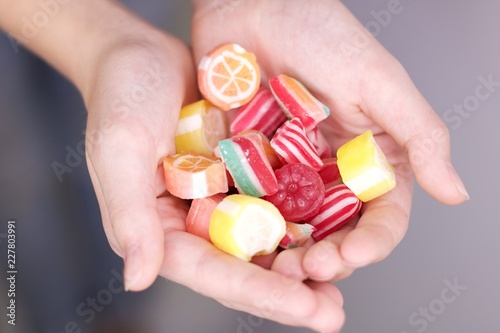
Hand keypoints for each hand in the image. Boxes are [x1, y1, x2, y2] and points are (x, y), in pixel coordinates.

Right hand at [83, 4, 343, 332]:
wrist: (139, 53)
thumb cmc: (121, 95)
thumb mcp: (119, 149)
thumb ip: (129, 215)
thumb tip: (138, 278)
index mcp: (161, 229)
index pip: (213, 272)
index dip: (261, 293)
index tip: (306, 309)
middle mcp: (194, 223)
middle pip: (245, 269)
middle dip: (289, 295)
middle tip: (331, 315)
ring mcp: (221, 201)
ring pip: (265, 246)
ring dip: (303, 268)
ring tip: (339, 288)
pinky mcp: (240, 177)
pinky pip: (274, 205)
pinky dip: (302, 223)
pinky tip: (334, 235)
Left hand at [191, 0, 467, 295]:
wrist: (254, 7)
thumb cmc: (320, 33)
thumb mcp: (380, 83)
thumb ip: (420, 137)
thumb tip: (455, 192)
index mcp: (370, 156)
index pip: (380, 214)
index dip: (372, 242)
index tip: (353, 256)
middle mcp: (330, 171)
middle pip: (335, 231)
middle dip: (328, 258)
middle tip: (312, 270)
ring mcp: (288, 171)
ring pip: (293, 228)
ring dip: (288, 255)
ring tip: (277, 270)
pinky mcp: (250, 165)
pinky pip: (251, 205)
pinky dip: (250, 229)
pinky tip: (243, 246)